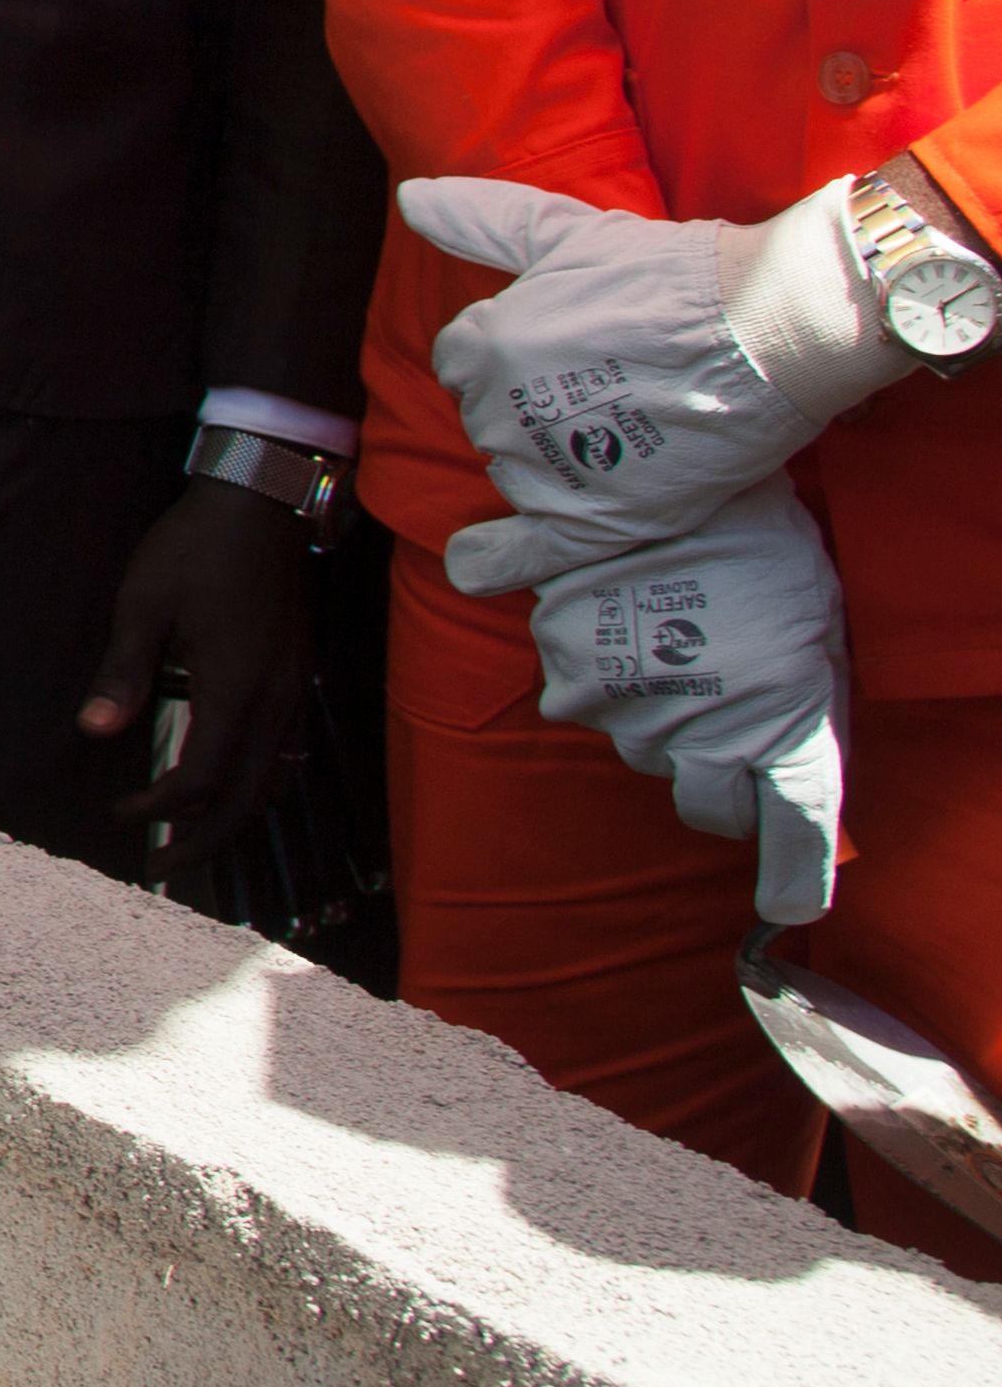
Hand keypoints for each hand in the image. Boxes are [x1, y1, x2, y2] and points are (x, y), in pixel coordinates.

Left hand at [76, 476, 316, 840]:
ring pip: (277, 782)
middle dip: (206, 842)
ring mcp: (297, 689)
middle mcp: (278, 700)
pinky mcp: (301, 676)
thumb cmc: (195, 547)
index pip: (203, 780)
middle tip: (164, 869)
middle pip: (250, 800)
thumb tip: (93, 731)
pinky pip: (290, 752)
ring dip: (237, 818)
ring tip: (195, 838)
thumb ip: (122, 671)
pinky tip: (234, 786)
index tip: (122, 814)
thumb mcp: (143, 603)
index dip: (162, 810)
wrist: (262, 500)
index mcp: (237, 688)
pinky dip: (262, 784)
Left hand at [409, 175, 897, 589]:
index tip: (563, 350)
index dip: (508, 356)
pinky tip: (477, 565)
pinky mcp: (596, 521)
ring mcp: (545, 472)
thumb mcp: (567, 234)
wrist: (770, 326)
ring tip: (621, 432)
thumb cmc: (674, 275)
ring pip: (514, 475)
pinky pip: (523, 553)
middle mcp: (501, 412)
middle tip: (605, 386)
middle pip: (487, 420)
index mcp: (487, 345)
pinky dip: (495, 562)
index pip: (462, 362)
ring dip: (547, 463)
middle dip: (530, 406)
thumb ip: (484, 222)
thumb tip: (411, 198)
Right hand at [521, 477, 847, 925]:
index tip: (790, 909)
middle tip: (726, 706)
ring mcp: (633, 718)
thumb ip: (805, 696)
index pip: (794, 834)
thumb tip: (783, 756)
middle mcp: (706, 740)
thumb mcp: (813, 622)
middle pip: (708, 798)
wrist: (668, 477)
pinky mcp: (573, 683)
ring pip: (646, 752)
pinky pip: (587, 706)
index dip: (793, 876)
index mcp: (785, 729)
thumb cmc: (759, 543)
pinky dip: (603, 681)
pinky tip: (621, 627)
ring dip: (662, 720)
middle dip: (720, 772)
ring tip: (674, 646)